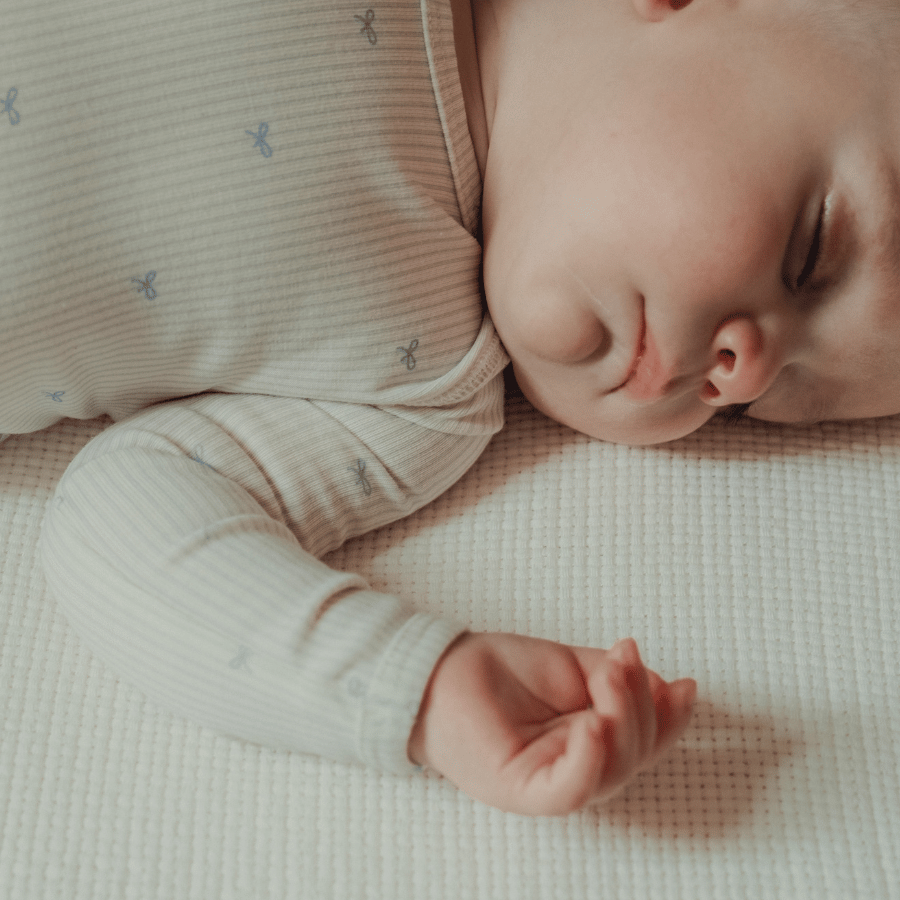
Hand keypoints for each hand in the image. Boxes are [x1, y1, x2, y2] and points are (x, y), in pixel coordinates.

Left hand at [408, 632, 695, 815]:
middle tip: (625, 661)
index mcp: (590, 743)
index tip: (683, 685)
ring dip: (623, 722)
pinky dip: (589, 760)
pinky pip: (568, 789)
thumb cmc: (499, 670)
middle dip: (642, 706)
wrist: (439, 670)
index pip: (645, 740)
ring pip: (610, 773)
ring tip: (610, 677)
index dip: (671, 718)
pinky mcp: (522, 789)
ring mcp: (549, 782)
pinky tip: (593, 724)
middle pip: (634, 755)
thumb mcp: (570, 665)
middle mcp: (575, 768)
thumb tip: (665, 685)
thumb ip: (615, 677)